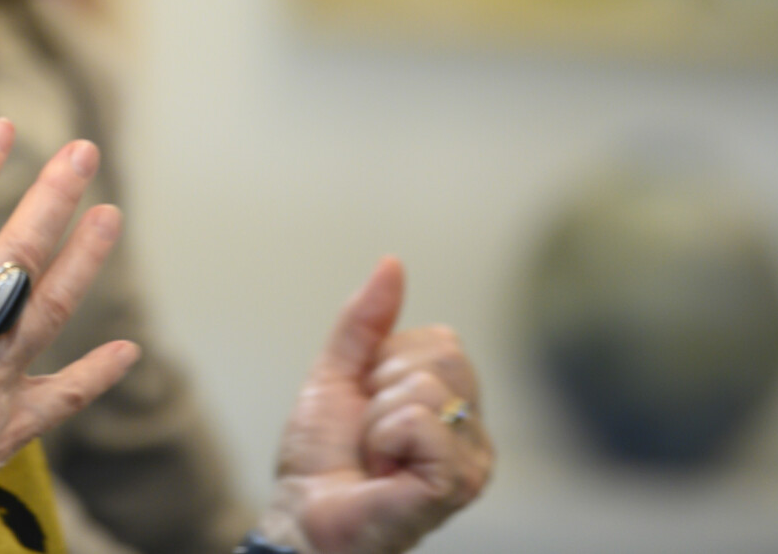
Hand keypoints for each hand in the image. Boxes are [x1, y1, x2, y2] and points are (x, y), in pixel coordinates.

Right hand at [0, 118, 139, 553]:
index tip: (1, 127)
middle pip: (18, 251)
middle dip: (53, 196)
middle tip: (83, 152)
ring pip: (51, 306)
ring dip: (85, 260)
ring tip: (112, 216)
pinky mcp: (11, 426)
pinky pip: (64, 396)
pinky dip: (96, 374)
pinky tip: (128, 351)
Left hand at [256, 258, 492, 553]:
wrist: (303, 513)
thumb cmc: (321, 456)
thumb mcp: (336, 373)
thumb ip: (365, 321)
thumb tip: (392, 263)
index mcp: (452, 403)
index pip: (440, 339)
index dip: (384, 364)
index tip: (366, 405)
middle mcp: (473, 431)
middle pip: (443, 355)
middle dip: (381, 386)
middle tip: (370, 433)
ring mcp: (473, 459)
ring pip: (427, 387)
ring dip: (376, 418)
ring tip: (373, 457)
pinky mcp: (459, 483)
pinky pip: (421, 420)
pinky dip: (384, 439)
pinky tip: (383, 473)